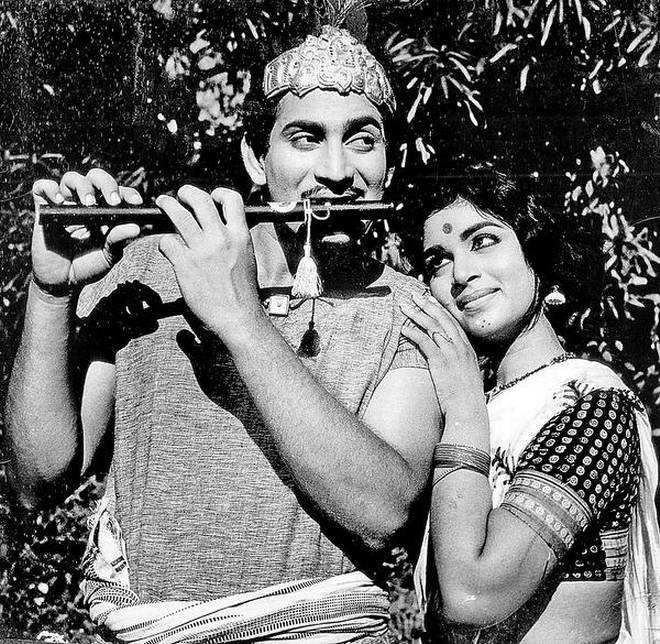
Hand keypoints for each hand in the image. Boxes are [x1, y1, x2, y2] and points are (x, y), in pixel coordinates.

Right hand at [32, 168, 141, 292]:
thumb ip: (118, 240)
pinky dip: (49, 188)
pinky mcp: (44, 208)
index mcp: (106, 210)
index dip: (128, 193)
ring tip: (88, 203)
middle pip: (96, 178)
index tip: (136, 202)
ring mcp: (65, 203)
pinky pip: (42, 188)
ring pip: (71, 178)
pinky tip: (59, 201)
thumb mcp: (108, 255)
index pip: (118, 193)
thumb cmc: (89, 265)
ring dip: (82, 186)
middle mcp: (86, 202)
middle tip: (113, 201)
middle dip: (107, 184)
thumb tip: (136, 228)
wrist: (62, 280)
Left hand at [157, 185, 261, 341]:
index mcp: (240, 235)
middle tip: (180, 196)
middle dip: (186, 192)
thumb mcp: (248, 257)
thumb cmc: (243, 292)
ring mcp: (201, 250)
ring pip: (177, 214)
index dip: (218, 193)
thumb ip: (235, 239)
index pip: (231, 199)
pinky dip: (164, 242)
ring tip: (163, 205)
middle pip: (199, 199)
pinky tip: (168, 247)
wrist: (237, 315)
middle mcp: (221, 238)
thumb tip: (224, 228)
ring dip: (167, 205)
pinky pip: (167, 242)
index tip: (211, 197)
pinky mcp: (185, 264)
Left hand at [400, 292, 484, 416]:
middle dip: (427, 305)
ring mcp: (453, 353)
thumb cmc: (465, 399)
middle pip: (442, 319)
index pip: (452, 323)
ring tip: (404, 306)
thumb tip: (448, 361)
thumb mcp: (466, 376)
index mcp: (468, 350)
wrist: (469, 410)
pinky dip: (413, 333)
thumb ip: (458, 365)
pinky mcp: (442, 362)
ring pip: (433, 327)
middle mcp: (462, 348)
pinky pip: (425, 342)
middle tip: (414, 295)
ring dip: (417, 314)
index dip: (440, 310)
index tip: (430, 300)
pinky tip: (403, 329)